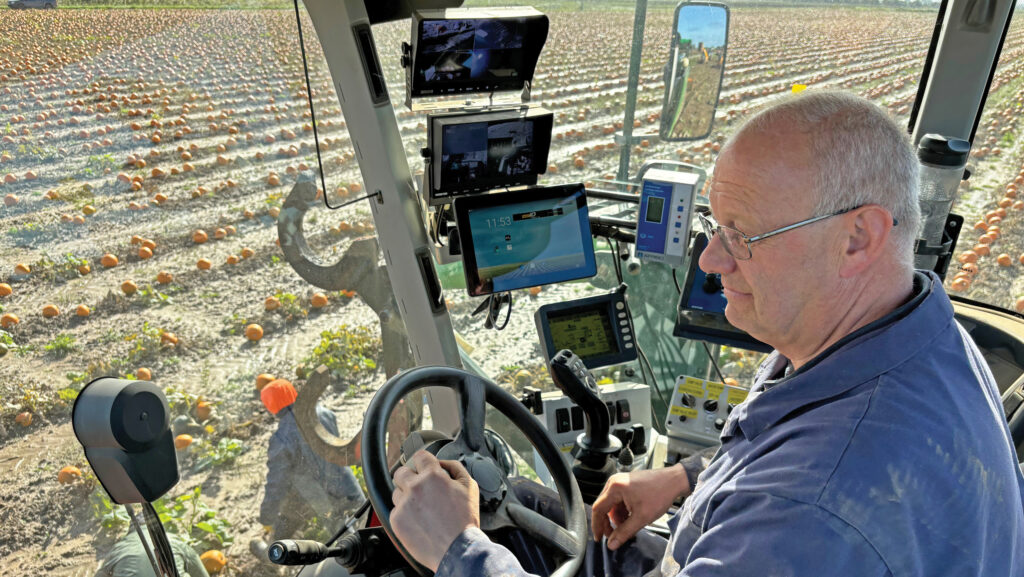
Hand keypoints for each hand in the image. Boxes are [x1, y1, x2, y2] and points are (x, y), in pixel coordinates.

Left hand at [391, 450, 479, 571]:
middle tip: (421, 488)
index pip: (419, 456)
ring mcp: (404, 504)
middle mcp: (415, 488)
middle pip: (401, 472)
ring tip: (422, 509)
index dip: (424, 462)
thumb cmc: (464, 520)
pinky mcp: (397, 520)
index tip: (425, 468)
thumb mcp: (469, 486)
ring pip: (396, 492)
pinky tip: (419, 520)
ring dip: (406, 497)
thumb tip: (442, 463)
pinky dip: (405, 514)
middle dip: (411, 477)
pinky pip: (395, 510)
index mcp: (433, 476)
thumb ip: (454, 467)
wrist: (457, 549)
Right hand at [591, 464, 688, 549]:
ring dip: (617, 518)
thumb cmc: (660, 494)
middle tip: (614, 536)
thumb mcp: (641, 517)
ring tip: (628, 528)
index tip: (599, 538)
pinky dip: (622, 511)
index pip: (598, 509)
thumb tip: (612, 544)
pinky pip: (618, 500)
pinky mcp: (626, 483)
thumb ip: (624, 532)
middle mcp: (614, 482)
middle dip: (608, 523)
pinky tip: (631, 519)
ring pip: (611, 505)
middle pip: (603, 507)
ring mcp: (620, 481)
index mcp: (615, 487)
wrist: (674, 481)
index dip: (597, 526)